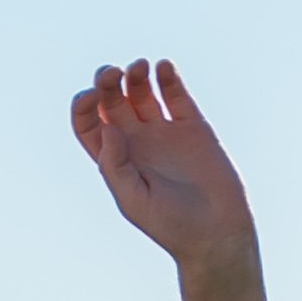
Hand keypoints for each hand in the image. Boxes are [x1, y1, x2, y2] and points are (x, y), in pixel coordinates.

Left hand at [69, 60, 256, 275]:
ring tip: (140, 67)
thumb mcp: (133, 200)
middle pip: (112, 100)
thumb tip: (108, 126)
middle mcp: (136, 143)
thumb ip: (115, 165)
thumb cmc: (171, 226)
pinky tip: (163, 67)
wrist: (217, 233)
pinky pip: (176, 95)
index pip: (88, 123)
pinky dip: (168, 77)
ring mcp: (164, 133)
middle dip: (107, 81)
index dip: (84, 105)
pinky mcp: (193, 127)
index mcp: (115, 160)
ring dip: (136, 74)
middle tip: (114, 73)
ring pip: (142, 92)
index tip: (92, 95)